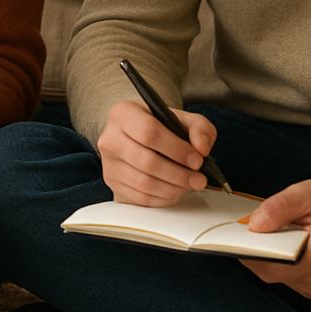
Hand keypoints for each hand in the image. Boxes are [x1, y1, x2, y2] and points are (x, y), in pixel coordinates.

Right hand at [97, 100, 216, 205]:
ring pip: (144, 183)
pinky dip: (163, 198)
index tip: (196, 159)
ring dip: (173, 188)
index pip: (149, 132)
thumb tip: (201, 147)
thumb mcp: (183, 118)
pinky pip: (141, 198)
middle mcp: (110, 138)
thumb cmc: (160, 126)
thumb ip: (199, 128)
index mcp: (123, 113)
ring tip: (190, 184)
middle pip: (147, 161)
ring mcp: (109, 163)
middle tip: (198, 178)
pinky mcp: (113, 184)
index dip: (176, 149)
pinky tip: (175, 190)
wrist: (138, 136)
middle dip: (179, 174)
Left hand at [239, 179, 310, 298]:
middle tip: (251, 231)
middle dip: (258, 253)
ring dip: (268, 259)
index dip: (254, 253)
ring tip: (273, 236)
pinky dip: (280, 265)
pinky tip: (285, 247)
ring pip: (278, 278)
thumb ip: (278, 207)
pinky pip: (288, 280)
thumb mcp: (306, 192)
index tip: (239, 238)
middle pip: (274, 274)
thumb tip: (253, 225)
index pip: (279, 265)